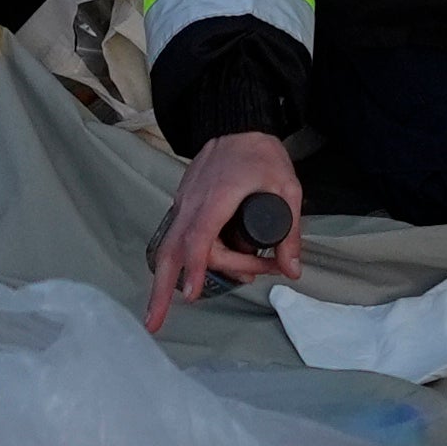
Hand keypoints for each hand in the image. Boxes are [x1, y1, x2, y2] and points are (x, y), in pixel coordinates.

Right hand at [146, 132, 302, 328]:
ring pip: (169, 246)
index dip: (196, 267)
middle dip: (160, 290)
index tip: (191, 295)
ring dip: (167, 280)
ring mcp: (183, 203)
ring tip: (167, 308)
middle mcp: (192, 203)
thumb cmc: (262, 154)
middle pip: (170, 251)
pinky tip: (187, 278)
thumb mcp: (288, 189)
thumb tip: (292, 272)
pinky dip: (178, 260)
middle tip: (154, 323)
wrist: (237, 122)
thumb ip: (290, 233)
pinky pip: (176, 236)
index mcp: (216, 198)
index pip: (200, 238)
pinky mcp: (182, 203)